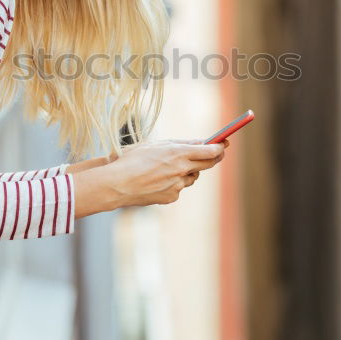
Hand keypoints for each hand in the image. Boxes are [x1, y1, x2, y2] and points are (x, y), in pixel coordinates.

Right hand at [107, 139, 227, 206]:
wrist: (117, 185)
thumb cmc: (132, 160)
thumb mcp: (155, 145)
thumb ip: (180, 144)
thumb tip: (201, 142)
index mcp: (177, 153)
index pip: (209, 151)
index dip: (219, 147)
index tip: (224, 144)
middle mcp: (181, 170)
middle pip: (207, 164)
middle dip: (213, 158)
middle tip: (216, 153)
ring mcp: (178, 185)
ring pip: (191, 177)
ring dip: (188, 171)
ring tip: (169, 167)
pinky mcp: (171, 197)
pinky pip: (179, 188)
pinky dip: (174, 183)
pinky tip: (158, 180)